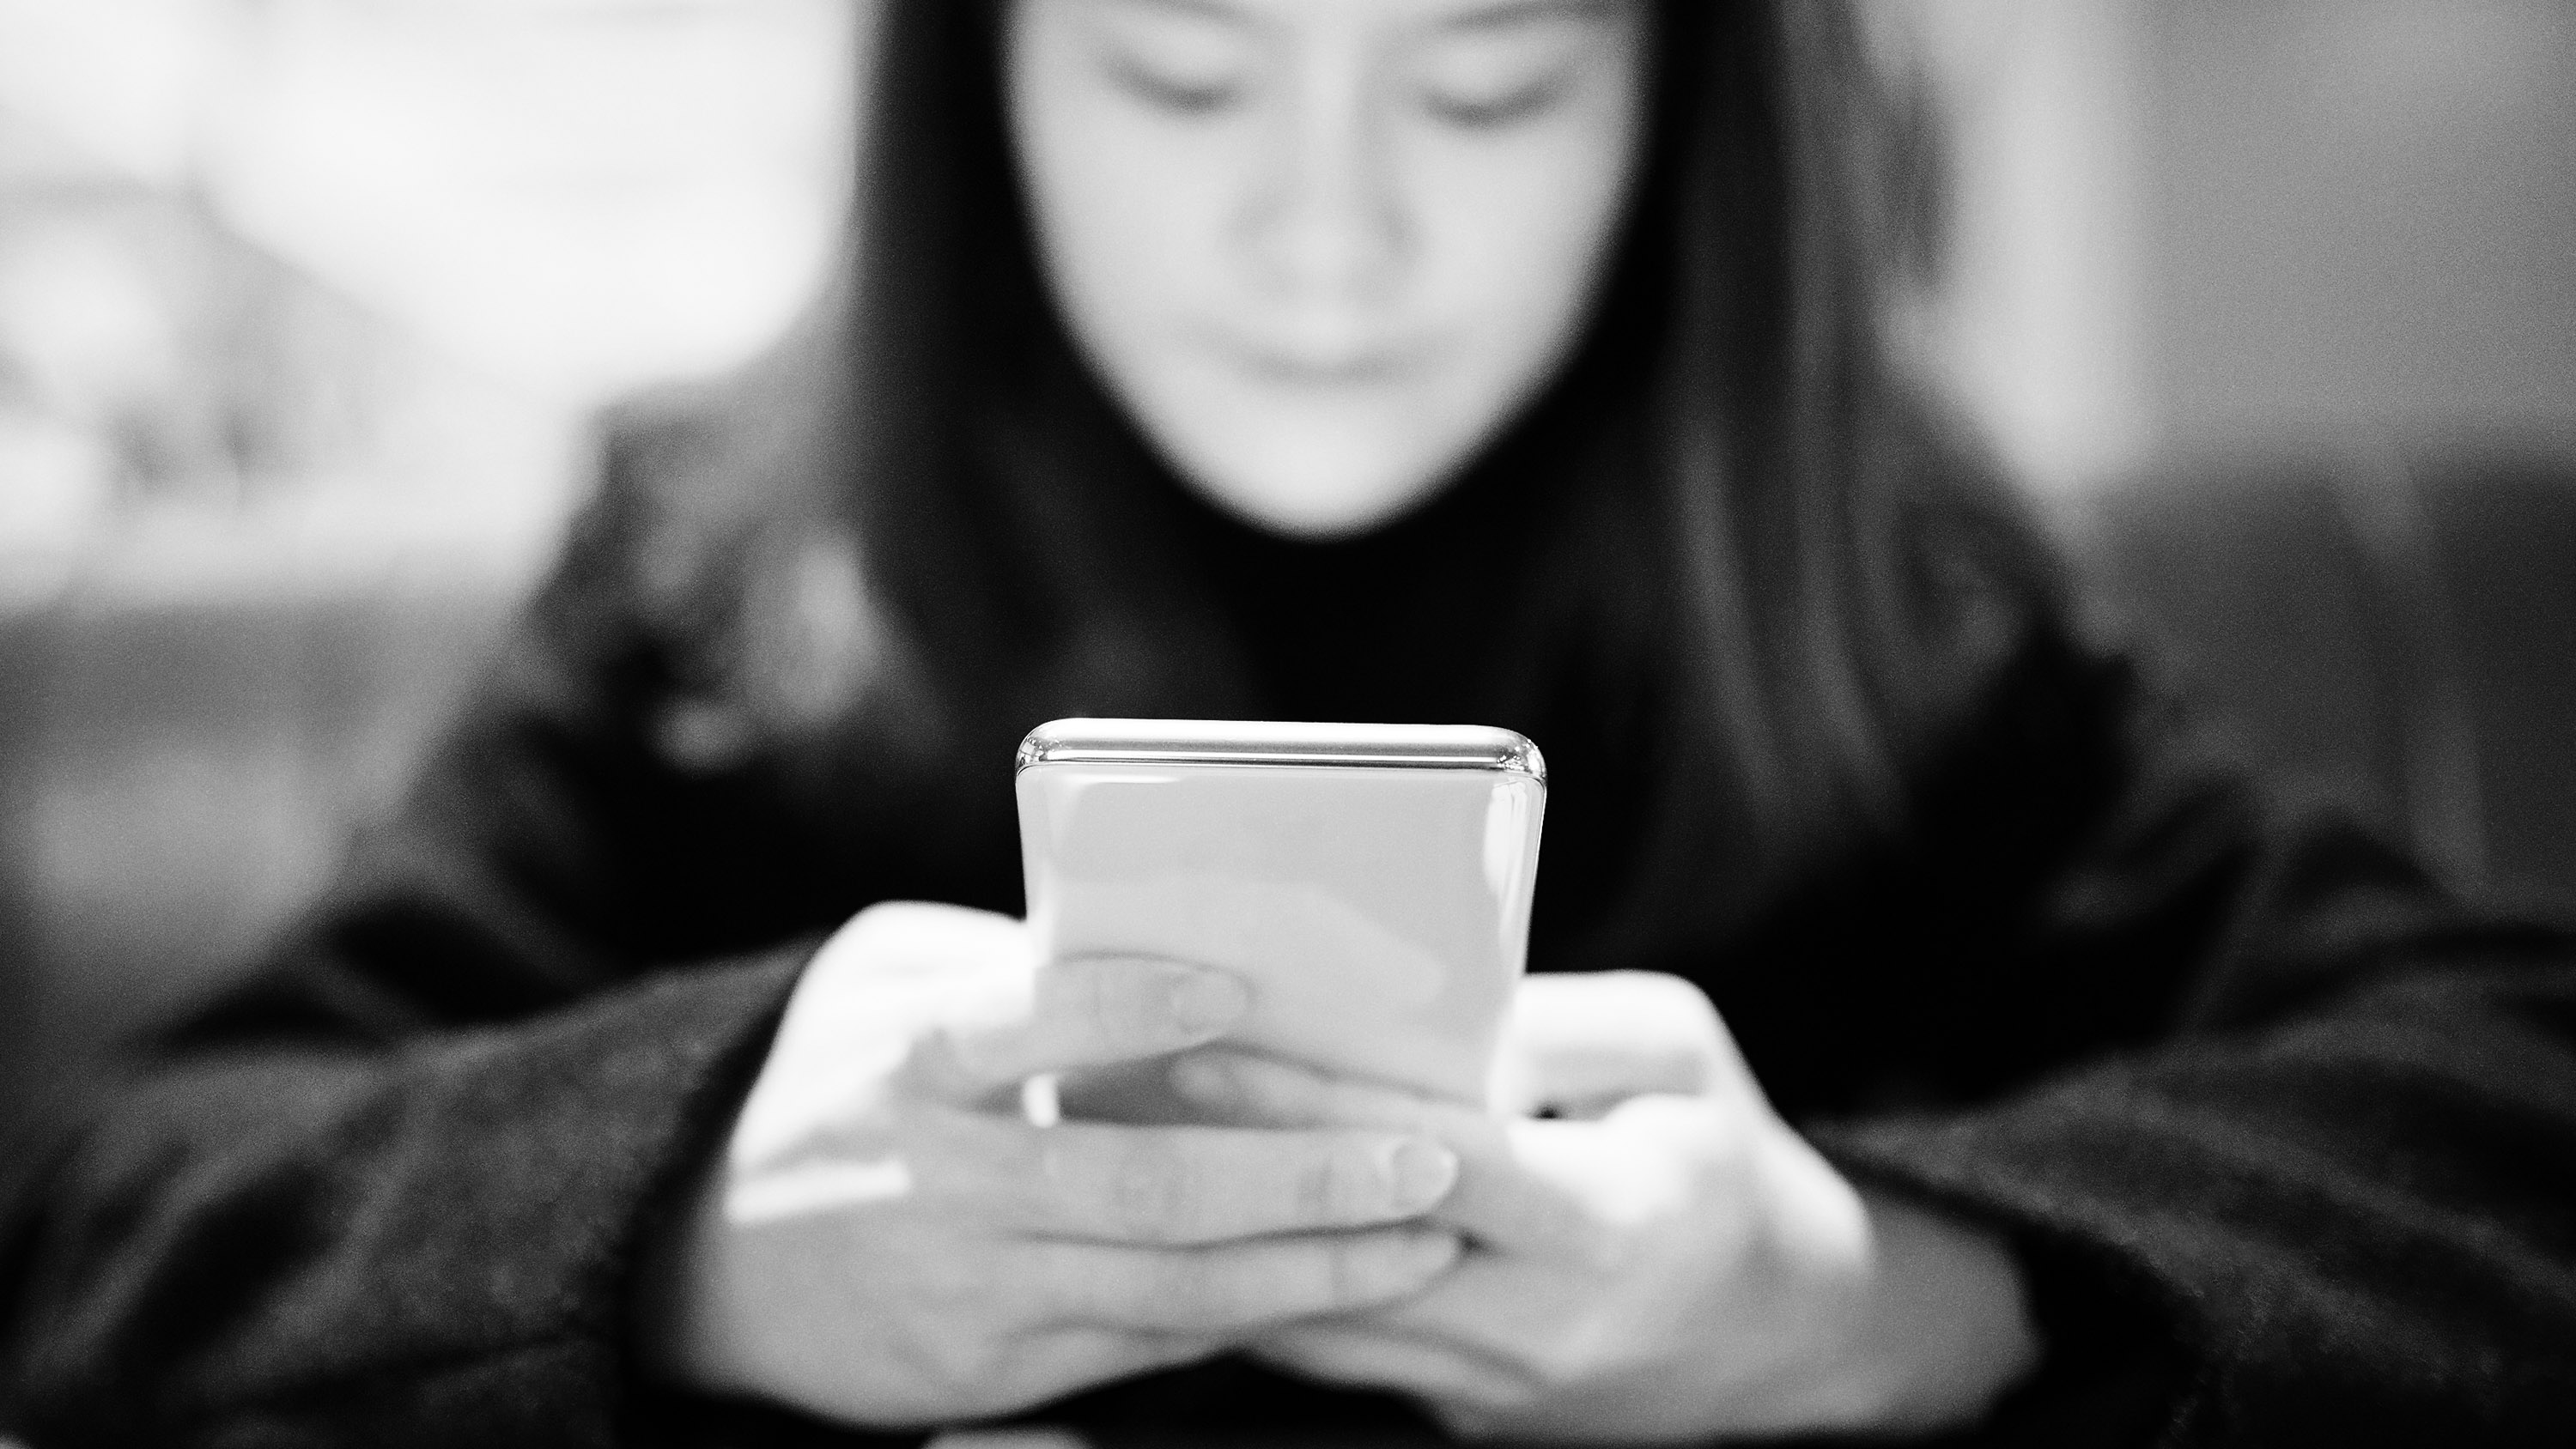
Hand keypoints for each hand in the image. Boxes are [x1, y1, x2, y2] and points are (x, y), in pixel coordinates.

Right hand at [634, 902, 1465, 1427]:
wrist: (700, 1263)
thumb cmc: (829, 1082)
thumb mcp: (874, 988)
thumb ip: (1001, 962)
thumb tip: (1171, 935)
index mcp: (904, 1058)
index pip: (1016, 1023)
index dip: (1123, 1008)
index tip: (1237, 988)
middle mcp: (940, 1179)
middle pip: (1139, 1186)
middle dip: (1298, 1177)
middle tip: (1425, 1155)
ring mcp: (971, 1287)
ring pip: (1168, 1288)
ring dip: (1311, 1268)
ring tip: (1426, 1236)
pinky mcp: (995, 1366)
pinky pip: (1148, 1342)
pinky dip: (1253, 1314)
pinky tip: (1344, 1287)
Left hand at [1175, 971, 2039, 1441]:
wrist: (1780, 1330)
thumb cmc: (1723, 1159)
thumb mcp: (1680, 1053)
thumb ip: (1559, 1023)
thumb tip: (1434, 1009)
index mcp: (1607, 1223)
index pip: (1433, 1163)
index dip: (1315, 1108)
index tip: (1205, 1049)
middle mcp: (1540, 1324)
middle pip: (1346, 1250)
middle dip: (1225, 1171)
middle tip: (1110, 1092)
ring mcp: (1492, 1383)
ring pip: (1320, 1318)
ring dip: (1214, 1236)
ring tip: (1121, 1142)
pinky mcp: (1456, 1405)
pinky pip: (1335, 1348)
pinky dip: (1256, 1280)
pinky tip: (1187, 1211)